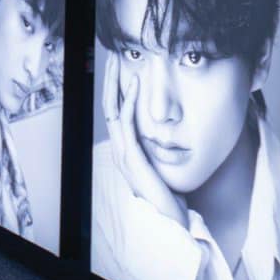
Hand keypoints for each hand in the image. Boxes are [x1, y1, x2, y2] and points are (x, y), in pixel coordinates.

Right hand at [102, 53, 184, 224]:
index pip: (116, 114)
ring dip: (117, 84)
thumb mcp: (163, 170)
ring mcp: (123, 153)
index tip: (122, 71)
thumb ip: (159, 154)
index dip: (117, 92)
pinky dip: (129, 100)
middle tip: (112, 58)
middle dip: (110, 82)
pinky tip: (135, 84)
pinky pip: (126, 122)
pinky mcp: (131, 156)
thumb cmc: (170, 198)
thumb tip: (166, 141)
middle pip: (109, 107)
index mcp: (126, 153)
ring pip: (113, 110)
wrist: (170, 221)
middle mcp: (119, 151)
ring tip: (121, 63)